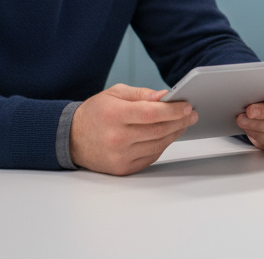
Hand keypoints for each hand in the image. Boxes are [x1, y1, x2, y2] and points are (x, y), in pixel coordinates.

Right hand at [69, 84, 196, 175]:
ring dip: (174, 134)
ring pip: (158, 145)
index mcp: (114, 115)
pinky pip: (151, 157)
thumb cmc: (95, 113)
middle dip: (179, 121)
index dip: (173, 110)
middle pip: (158, 131)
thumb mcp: (115, 94)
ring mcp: (120, 156)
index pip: (152, 113)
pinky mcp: (122, 169)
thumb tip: (164, 96)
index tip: (187, 106)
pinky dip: (162, 146)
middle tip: (191, 114)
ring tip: (182, 123)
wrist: (72, 138)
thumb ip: (141, 94)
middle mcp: (117, 138)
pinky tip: (167, 135)